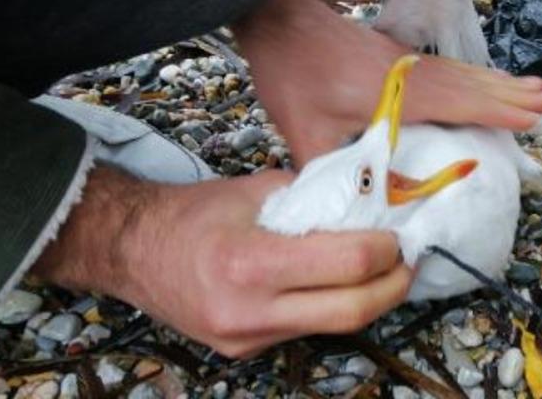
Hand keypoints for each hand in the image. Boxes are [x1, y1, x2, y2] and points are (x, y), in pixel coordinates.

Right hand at [33, 167, 411, 357]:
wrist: (133, 251)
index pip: (349, 263)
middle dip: (395, 285)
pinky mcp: (246, 352)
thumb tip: (373, 200)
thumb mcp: (257, 190)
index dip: (388, 248)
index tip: (399, 232)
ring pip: (335, 326)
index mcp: (251, 262)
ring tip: (384, 270)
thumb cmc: (193, 214)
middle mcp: (251, 312)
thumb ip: (316, 197)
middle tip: (408, 261)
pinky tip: (339, 285)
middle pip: (354, 311)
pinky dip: (333, 307)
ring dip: (369, 299)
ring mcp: (248, 339)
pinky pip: (307, 330)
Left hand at [234, 0, 541, 166]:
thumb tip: (357, 208)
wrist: (280, 21)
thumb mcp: (304, 132)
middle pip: (471, 85)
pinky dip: (474, 75)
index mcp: (395, 94)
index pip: (459, 103)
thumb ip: (333, 171)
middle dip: (511, 96)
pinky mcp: (398, 55)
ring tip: (535, 90)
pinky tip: (486, 81)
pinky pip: (448, 69)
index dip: (498, 111)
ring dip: (499, 83)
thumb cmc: (293, 74)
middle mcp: (410, 75)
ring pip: (462, 74)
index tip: (533, 117)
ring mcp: (406, 62)